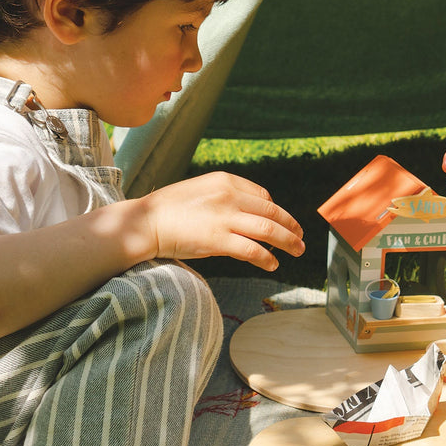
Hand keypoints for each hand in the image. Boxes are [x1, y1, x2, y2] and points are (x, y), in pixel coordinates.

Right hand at [137, 172, 303, 270]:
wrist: (145, 221)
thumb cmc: (169, 209)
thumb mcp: (201, 191)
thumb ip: (225, 198)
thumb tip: (248, 216)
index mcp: (225, 180)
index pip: (263, 195)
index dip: (276, 211)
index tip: (281, 222)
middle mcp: (229, 196)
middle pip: (272, 212)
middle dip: (291, 227)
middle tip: (301, 237)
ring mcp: (225, 218)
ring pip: (269, 231)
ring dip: (288, 242)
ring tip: (297, 251)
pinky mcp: (219, 240)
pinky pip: (253, 250)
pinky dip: (267, 258)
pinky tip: (272, 264)